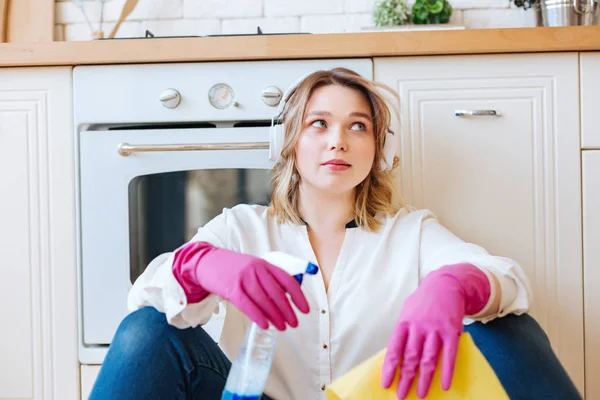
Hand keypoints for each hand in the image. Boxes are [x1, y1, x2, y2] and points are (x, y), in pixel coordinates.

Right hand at [174, 242, 309, 330]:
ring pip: (264, 301)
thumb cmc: (233, 268)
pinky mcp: (232, 288)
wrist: (207, 262)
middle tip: (294, 323)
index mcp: (265, 264)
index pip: (287, 280)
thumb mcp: (253, 267)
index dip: (298, 296)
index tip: (305, 309)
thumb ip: (267, 279)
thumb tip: (284, 300)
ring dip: (275, 316)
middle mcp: (256, 270)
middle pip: (277, 293)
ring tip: (282, 327)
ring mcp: (244, 279)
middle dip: (288, 311)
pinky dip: (258, 316)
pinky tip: (265, 325)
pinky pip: (248, 305)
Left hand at [381, 264, 490, 398]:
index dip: (390, 369)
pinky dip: (447, 372)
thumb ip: (403, 332)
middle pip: (410, 358)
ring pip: (428, 359)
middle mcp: (418, 327)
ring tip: (421, 395)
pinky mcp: (451, 331)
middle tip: (401, 396)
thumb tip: (396, 354)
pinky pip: (450, 355)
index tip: (386, 384)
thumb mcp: (407, 311)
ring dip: (424, 379)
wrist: (445, 284)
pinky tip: (445, 385)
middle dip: (405, 379)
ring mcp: (435, 330)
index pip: (394, 350)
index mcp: (403, 324)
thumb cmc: (423, 301)